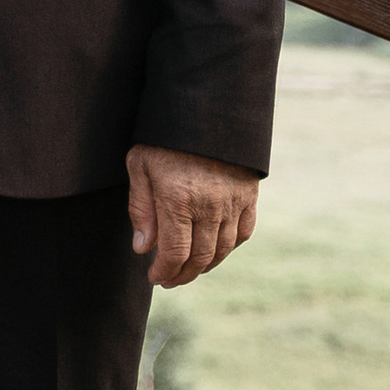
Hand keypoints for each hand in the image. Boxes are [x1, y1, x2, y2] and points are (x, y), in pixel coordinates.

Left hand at [126, 144, 257, 288]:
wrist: (207, 109)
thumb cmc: (165, 138)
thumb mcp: (140, 166)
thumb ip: (141, 209)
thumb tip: (143, 249)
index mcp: (178, 200)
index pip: (175, 253)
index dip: (165, 272)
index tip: (155, 277)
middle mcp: (209, 206)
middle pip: (200, 258)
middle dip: (183, 275)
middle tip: (169, 280)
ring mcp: (233, 202)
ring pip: (222, 250)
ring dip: (205, 266)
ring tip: (188, 270)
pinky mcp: (249, 196)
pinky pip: (243, 233)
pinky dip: (228, 248)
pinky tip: (213, 251)